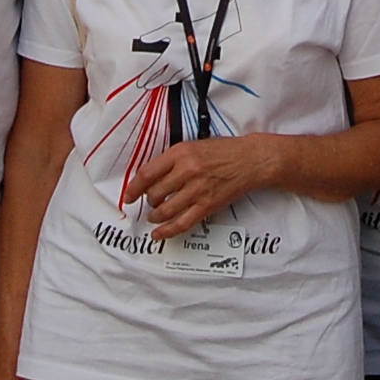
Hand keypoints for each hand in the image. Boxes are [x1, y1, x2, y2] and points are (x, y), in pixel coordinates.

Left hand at [127, 135, 282, 239]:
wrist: (250, 160)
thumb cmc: (223, 151)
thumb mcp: (194, 146)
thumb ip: (173, 160)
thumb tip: (151, 177)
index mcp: (181, 153)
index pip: (147, 173)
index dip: (134, 187)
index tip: (129, 195)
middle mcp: (187, 170)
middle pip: (155, 193)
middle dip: (148, 201)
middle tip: (150, 203)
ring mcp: (198, 189)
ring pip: (166, 210)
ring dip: (156, 216)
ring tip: (154, 216)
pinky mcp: (207, 205)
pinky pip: (182, 223)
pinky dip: (168, 231)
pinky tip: (159, 233)